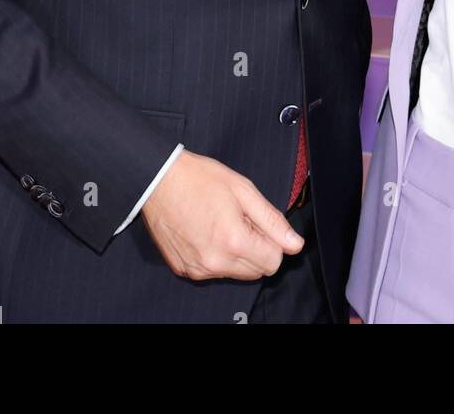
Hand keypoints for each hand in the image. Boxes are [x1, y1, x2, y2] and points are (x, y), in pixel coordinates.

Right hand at [141, 148, 303, 281]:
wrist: (158, 180)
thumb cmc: (200, 179)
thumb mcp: (243, 190)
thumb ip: (272, 221)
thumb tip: (295, 244)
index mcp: (234, 241)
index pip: (274, 261)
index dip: (272, 240)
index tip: (258, 222)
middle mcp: (215, 262)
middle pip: (256, 271)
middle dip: (256, 248)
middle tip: (240, 219)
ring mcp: (198, 269)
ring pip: (235, 273)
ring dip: (236, 253)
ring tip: (221, 222)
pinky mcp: (184, 269)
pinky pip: (213, 271)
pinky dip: (216, 255)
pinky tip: (205, 231)